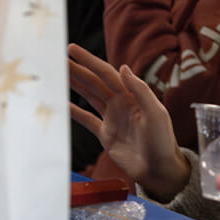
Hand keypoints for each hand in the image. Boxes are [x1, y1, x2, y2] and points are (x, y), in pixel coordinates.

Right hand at [67, 44, 189, 198]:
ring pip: (89, 97)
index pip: (106, 73)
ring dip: (74, 85)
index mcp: (131, 95)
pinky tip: (63, 104)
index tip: (72, 49)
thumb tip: (122, 68)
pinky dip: (75, 112)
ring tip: (57, 75)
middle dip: (77, 70)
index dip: (89, 61)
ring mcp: (112, 118)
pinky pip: (87, 120)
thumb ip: (140, 91)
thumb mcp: (156, 114)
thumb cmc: (163, 141)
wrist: (160, 170)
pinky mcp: (106, 135)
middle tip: (57, 59)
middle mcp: (120, 103)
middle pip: (94, 82)